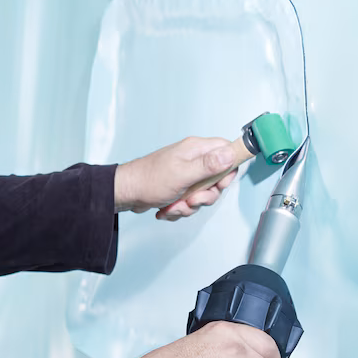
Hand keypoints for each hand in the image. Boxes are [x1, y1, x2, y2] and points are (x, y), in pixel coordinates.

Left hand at [114, 136, 241, 219]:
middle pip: (217, 178)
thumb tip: (231, 153)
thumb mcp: (183, 174)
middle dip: (205, 196)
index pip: (226, 150)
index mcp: (195, 149)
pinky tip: (167, 207)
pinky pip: (191, 202)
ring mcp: (186, 174)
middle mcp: (193, 159)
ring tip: (174, 204)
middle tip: (192, 198)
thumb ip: (209, 165)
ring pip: (204, 194)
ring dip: (189, 206)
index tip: (219, 183)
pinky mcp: (180, 187)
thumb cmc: (149, 180)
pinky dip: (180, 209)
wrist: (126, 194)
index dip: (228, 168)